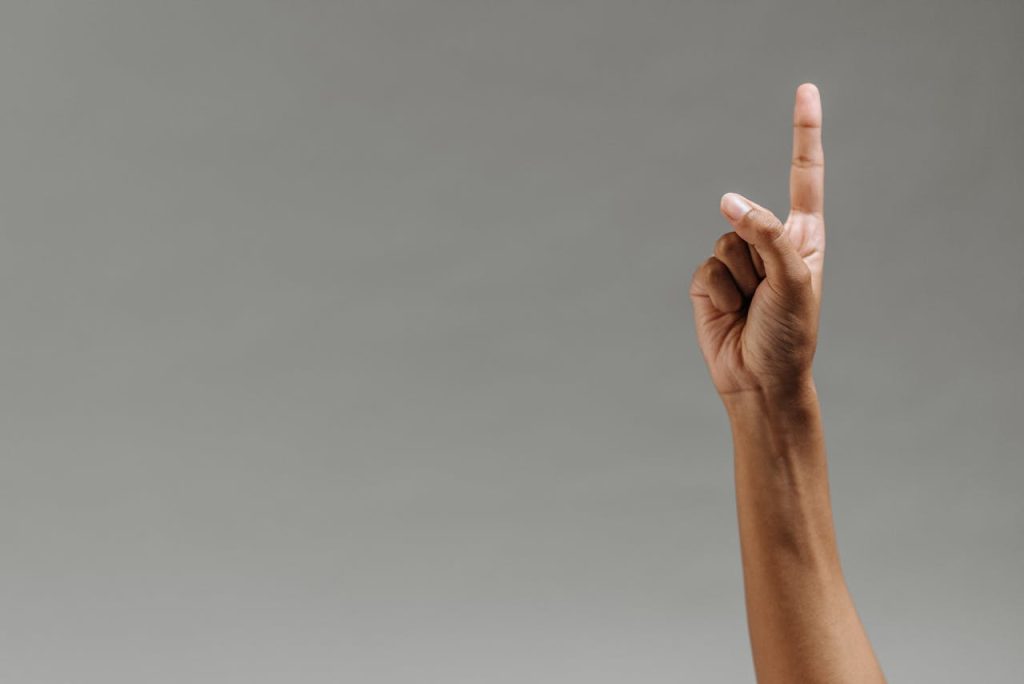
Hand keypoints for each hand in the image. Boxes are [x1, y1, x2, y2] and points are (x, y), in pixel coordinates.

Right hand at [690, 83, 825, 397]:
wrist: (758, 380)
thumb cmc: (790, 333)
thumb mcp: (793, 278)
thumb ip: (765, 232)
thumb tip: (727, 198)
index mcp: (803, 235)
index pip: (804, 173)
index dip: (803, 132)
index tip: (805, 90)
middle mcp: (769, 241)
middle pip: (749, 216)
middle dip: (758, 256)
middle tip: (770, 297)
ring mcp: (737, 261)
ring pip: (724, 241)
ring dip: (738, 280)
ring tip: (751, 308)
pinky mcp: (707, 281)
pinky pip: (704, 268)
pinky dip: (717, 293)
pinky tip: (730, 314)